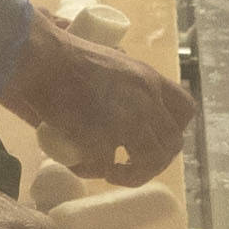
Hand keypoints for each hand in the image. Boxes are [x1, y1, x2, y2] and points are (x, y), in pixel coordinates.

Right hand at [2, 15, 197, 184]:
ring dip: (134, 174)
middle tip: (133, 163)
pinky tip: (81, 167)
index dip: (175, 129)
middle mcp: (146, 101)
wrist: (43, 60)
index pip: (185, 109)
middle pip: (172, 143)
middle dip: (157, 160)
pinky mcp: (100, 138)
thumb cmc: (67, 55)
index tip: (156, 137)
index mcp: (150, 80)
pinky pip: (106, 167)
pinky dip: (93, 172)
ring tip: (112, 173)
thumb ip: (124, 80)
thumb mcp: (113, 60)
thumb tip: (121, 92)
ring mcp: (126, 121)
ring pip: (149, 161)